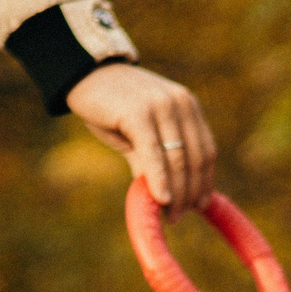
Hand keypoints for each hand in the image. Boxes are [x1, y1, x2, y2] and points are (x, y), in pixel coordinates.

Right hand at [67, 65, 216, 211]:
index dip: (204, 182)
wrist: (84, 74)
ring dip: (177, 193)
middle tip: (179, 217)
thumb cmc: (111, 106)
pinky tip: (161, 199)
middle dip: (190, 193)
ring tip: (171, 215)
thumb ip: (153, 160)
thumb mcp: (139, 134)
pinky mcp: (139, 113)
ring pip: (178, 160)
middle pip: (195, 159)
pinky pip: (154, 154)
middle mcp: (180, 104)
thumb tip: (164, 198)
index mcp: (187, 107)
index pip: (206, 151)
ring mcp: (161, 106)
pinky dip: (160, 180)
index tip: (199, 205)